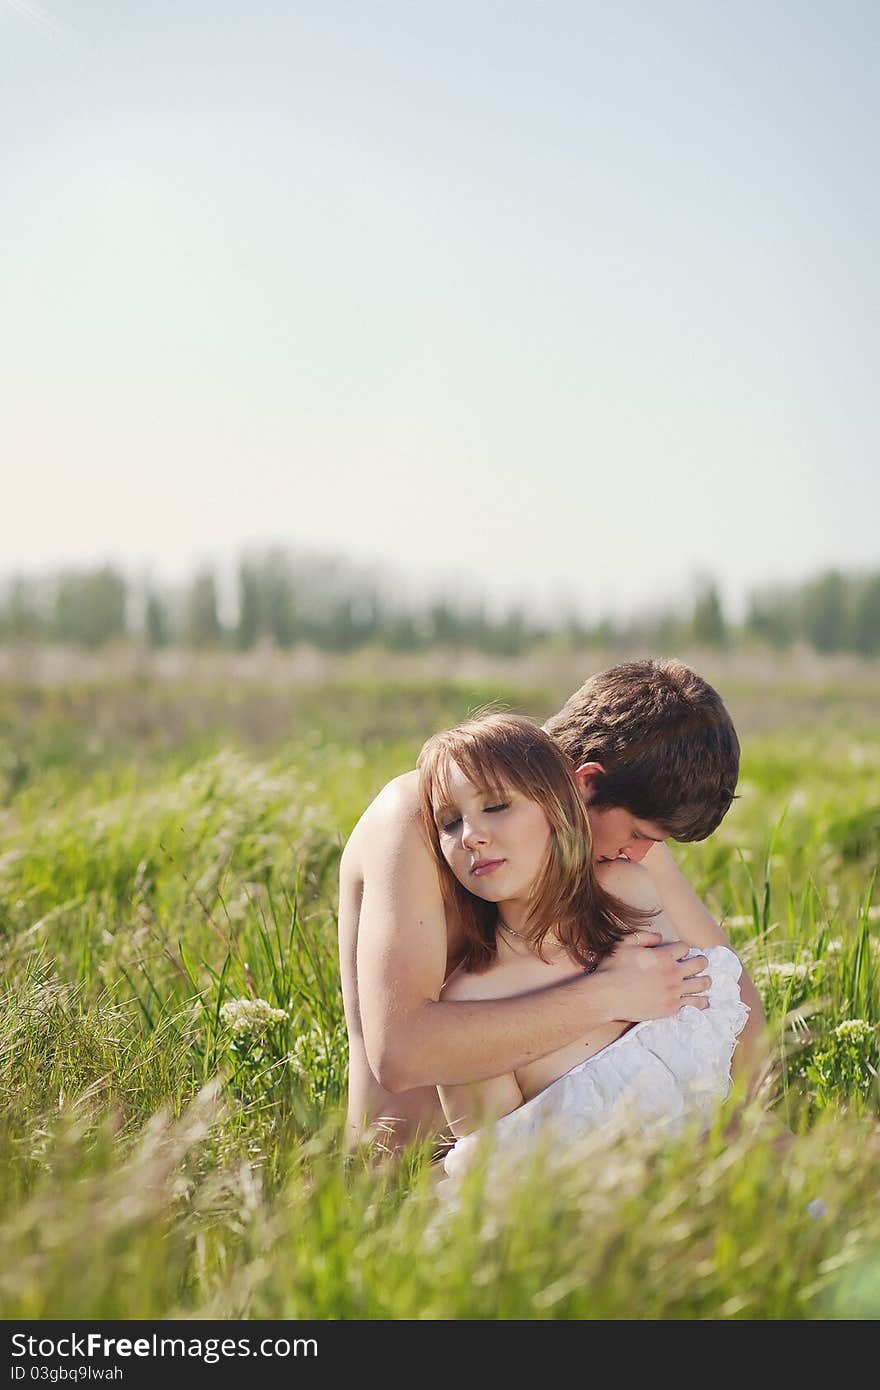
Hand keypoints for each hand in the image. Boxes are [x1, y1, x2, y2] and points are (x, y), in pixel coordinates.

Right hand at [596, 934, 710, 1021]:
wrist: (606, 996)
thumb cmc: (612, 968)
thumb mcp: (624, 943)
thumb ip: (644, 936)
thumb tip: (660, 937)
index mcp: (663, 955)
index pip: (685, 947)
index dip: (684, 949)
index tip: (681, 953)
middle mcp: (673, 972)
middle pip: (700, 964)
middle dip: (701, 962)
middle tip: (700, 964)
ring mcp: (674, 991)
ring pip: (702, 983)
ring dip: (705, 980)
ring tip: (705, 981)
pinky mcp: (671, 1007)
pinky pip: (695, 1004)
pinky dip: (702, 1002)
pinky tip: (705, 1001)